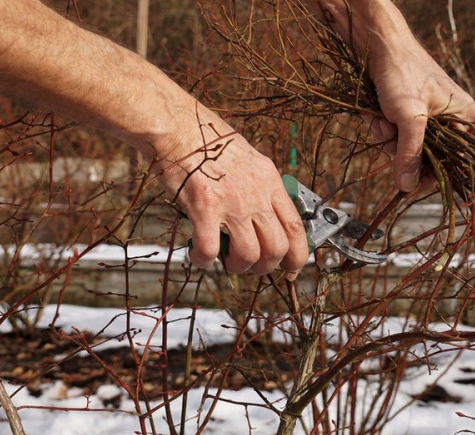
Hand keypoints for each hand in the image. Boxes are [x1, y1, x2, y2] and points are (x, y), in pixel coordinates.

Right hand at [152, 107, 308, 275]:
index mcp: (269, 180)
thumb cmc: (206, 140)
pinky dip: (204, 260)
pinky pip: (210, 250)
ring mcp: (231, 202)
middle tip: (251, 265)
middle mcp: (255, 193)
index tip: (291, 267)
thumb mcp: (248, 159)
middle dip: (266, 266)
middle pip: (276, 247)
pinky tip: (199, 254)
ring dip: (238, 266)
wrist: (177, 126)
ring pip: (249, 254)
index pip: (296, 226)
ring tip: (225, 259)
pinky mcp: (204, 209)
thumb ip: (259, 187)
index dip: (298, 254)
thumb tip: (263, 215)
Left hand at [367, 40, 474, 192]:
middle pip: (423, 154)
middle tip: (389, 133)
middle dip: (400, 147)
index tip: (407, 186)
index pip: (450, 161)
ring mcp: (426, 114)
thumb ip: (410, 153)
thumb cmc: (402, 73)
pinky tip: (376, 112)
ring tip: (381, 116)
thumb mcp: (409, 117)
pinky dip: (381, 125)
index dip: (428, 175)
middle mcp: (449, 117)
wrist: (378, 43)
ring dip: (387, 136)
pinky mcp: (406, 110)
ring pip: (404, 144)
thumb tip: (407, 187)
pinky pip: (393, 132)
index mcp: (463, 117)